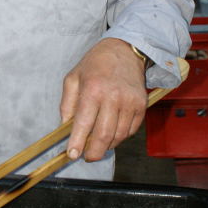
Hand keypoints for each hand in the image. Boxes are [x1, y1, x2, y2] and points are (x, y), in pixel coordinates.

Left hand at [60, 38, 146, 161]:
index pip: (84, 124)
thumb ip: (67, 104)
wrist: (125, 50)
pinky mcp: (141, 106)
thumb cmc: (96, 64)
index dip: (77, 143)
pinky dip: (120, 136)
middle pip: (104, 135)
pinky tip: (112, 132)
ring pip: (119, 136)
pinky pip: (130, 130)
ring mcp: (130, 102)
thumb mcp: (73, 78)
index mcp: (93, 90)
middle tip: (87, 156)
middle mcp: (113, 97)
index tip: (72, 154)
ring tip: (98, 143)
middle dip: (94, 152)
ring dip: (107, 145)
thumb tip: (65, 127)